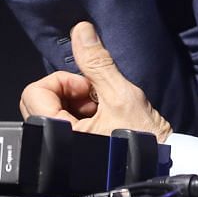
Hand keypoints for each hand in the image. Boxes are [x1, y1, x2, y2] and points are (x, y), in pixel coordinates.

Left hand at [18, 21, 171, 142]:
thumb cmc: (144, 141)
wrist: (162, 162)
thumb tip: (81, 33)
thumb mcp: (120, 95)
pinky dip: (78, 113)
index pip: (35, 93)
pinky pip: (62, 122)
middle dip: (66, 91)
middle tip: (92, 95)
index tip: (85, 86)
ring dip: (74, 102)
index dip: (62, 82)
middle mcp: (55, 144)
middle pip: (39, 100)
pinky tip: (101, 116)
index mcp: (61, 135)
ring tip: (100, 107)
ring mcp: (63, 148)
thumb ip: (96, 63)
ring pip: (50, 110)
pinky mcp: (72, 148)